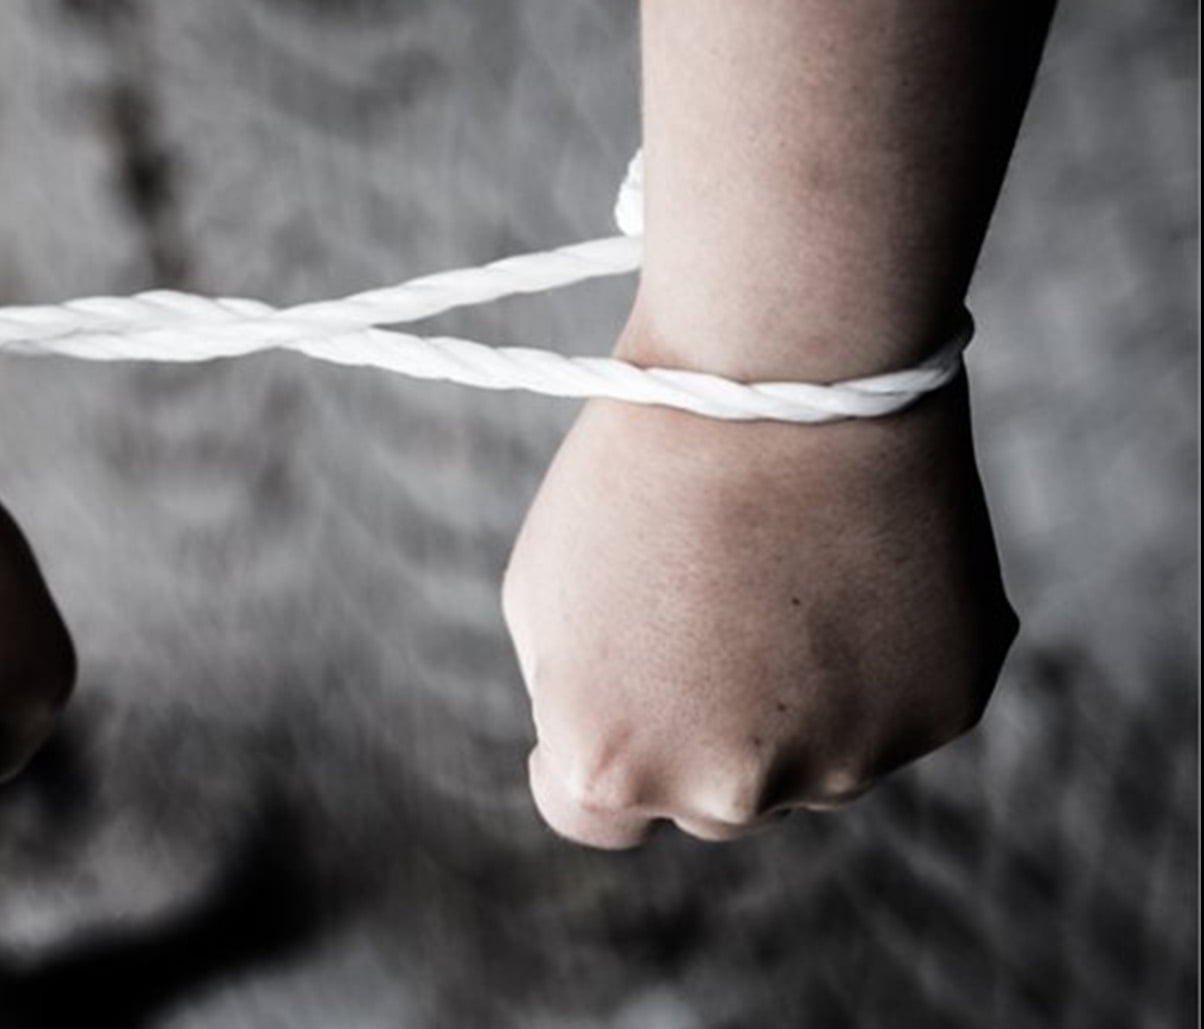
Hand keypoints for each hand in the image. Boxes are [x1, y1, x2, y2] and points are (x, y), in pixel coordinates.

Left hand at [502, 361, 1015, 847]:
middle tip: (712, 604)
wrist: (784, 369)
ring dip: (795, 700)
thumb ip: (577, 698)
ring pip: (812, 761)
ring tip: (788, 568)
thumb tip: (621, 742)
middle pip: (707, 799)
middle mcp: (733, 791)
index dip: (594, 744)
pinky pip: (896, 708)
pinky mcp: (945, 709)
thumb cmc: (641, 465)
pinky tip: (861, 561)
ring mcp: (849, 760)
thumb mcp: (544, 591)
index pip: (588, 815)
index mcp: (614, 764)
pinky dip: (880, 658)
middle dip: (698, 725)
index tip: (613, 687)